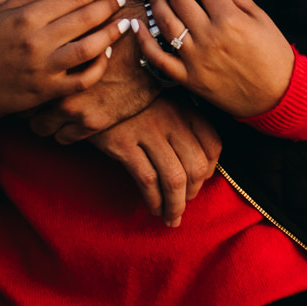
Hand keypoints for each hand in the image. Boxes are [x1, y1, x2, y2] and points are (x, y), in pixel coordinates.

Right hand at [0, 0, 128, 117]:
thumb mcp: (6, 11)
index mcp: (25, 16)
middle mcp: (36, 41)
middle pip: (85, 18)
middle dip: (108, 6)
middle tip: (118, 1)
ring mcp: (43, 68)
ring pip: (89, 48)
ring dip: (112, 33)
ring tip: (124, 24)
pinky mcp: (47, 91)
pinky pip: (83, 79)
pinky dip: (99, 66)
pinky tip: (106, 53)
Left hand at [28, 3, 156, 141]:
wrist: (159, 46)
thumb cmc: (121, 22)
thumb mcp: (78, 10)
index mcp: (49, 53)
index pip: (18, 77)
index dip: (17, 80)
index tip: (23, 80)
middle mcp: (57, 83)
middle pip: (23, 108)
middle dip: (25, 107)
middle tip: (31, 101)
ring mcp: (73, 106)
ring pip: (40, 127)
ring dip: (42, 122)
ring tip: (47, 114)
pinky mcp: (92, 122)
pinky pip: (62, 137)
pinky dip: (62, 131)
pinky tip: (66, 123)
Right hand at [85, 92, 223, 225]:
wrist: (94, 88)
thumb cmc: (132, 101)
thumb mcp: (164, 102)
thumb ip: (183, 124)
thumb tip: (198, 163)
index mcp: (185, 109)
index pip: (212, 145)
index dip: (209, 170)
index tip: (199, 182)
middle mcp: (171, 120)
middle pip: (195, 166)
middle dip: (193, 193)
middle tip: (184, 204)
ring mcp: (148, 131)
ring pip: (174, 178)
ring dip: (175, 205)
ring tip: (171, 217)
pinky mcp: (124, 144)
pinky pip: (147, 179)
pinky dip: (154, 199)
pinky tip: (154, 207)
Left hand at [137, 0, 294, 118]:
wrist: (276, 96)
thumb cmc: (274, 55)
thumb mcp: (261, 17)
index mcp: (230, 19)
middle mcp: (209, 37)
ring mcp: (195, 59)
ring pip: (165, 22)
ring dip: (156, 1)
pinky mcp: (188, 78)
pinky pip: (157, 58)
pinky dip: (143, 40)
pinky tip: (136, 24)